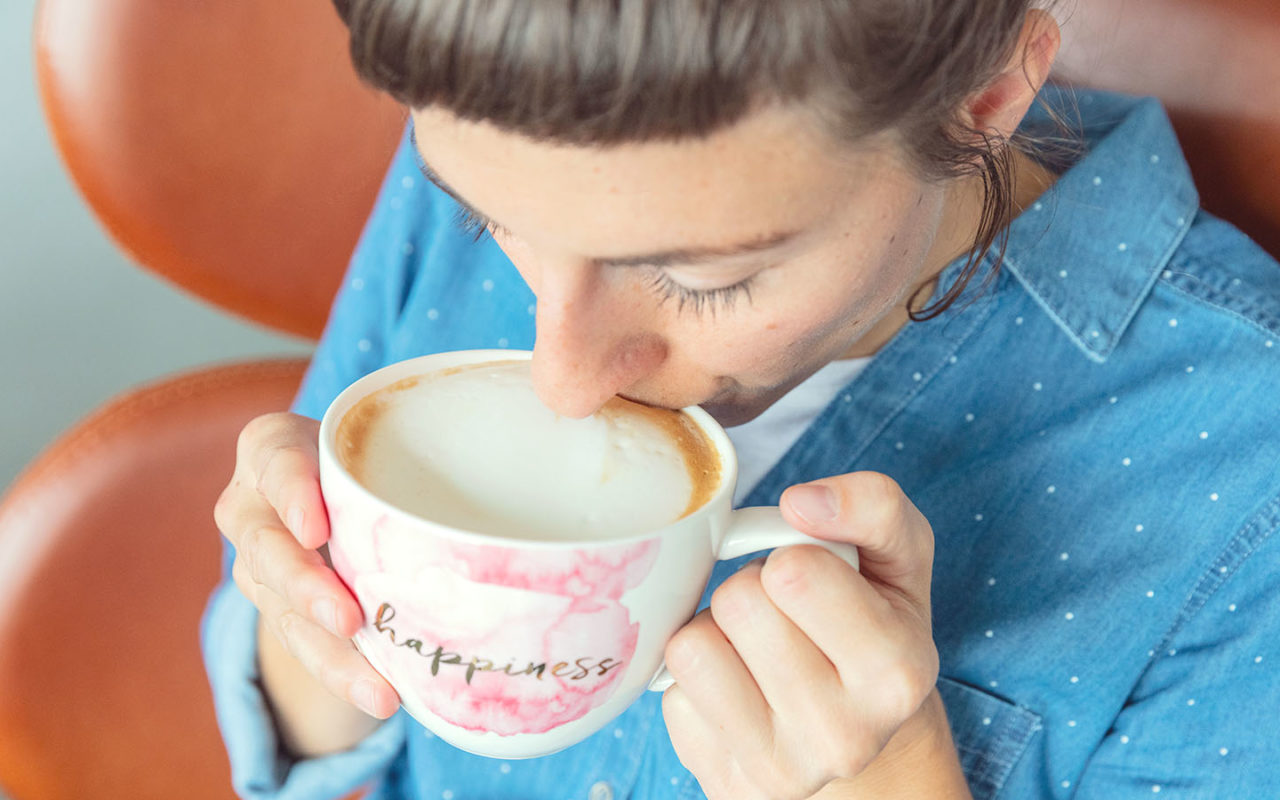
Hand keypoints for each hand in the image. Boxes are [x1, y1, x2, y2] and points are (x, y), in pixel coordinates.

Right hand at [214, 412, 399, 720]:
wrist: (336, 495)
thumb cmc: (370, 456)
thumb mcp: (381, 445)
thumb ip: (409, 458)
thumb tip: (483, 508)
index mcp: (271, 448)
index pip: (276, 462)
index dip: (293, 495)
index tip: (317, 530)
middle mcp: (249, 505)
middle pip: (267, 548)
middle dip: (307, 589)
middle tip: (348, 619)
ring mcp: (256, 563)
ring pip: (284, 613)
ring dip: (331, 655)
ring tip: (377, 688)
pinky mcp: (275, 609)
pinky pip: (304, 647)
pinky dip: (343, 675)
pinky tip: (379, 697)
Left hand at [661, 472, 943, 799]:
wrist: (858, 727)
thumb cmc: (874, 621)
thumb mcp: (899, 554)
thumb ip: (872, 504)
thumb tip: (799, 502)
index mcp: (897, 672)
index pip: (792, 573)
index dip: (792, 557)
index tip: (812, 580)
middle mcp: (844, 735)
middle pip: (737, 604)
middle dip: (752, 589)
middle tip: (785, 615)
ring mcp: (781, 771)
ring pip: (689, 647)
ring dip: (715, 631)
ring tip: (757, 647)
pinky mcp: (725, 786)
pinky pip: (668, 693)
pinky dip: (697, 679)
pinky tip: (738, 689)